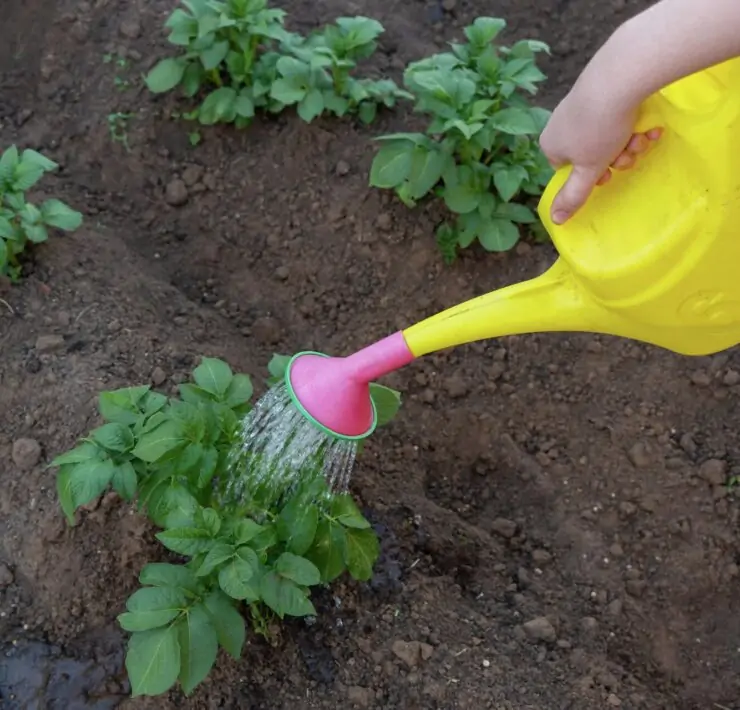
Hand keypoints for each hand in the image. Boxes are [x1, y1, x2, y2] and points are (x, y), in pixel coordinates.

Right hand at [539, 89, 661, 224]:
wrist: (619, 78)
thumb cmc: (598, 130)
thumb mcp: (588, 170)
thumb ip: (573, 196)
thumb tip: (555, 221)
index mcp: (551, 145)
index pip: (568, 169)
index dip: (591, 175)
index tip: (608, 174)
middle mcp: (560, 124)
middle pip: (591, 153)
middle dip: (615, 158)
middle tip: (628, 154)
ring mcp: (579, 104)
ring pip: (606, 136)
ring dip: (627, 143)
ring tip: (639, 137)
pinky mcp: (599, 89)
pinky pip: (615, 115)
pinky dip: (631, 123)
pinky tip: (645, 124)